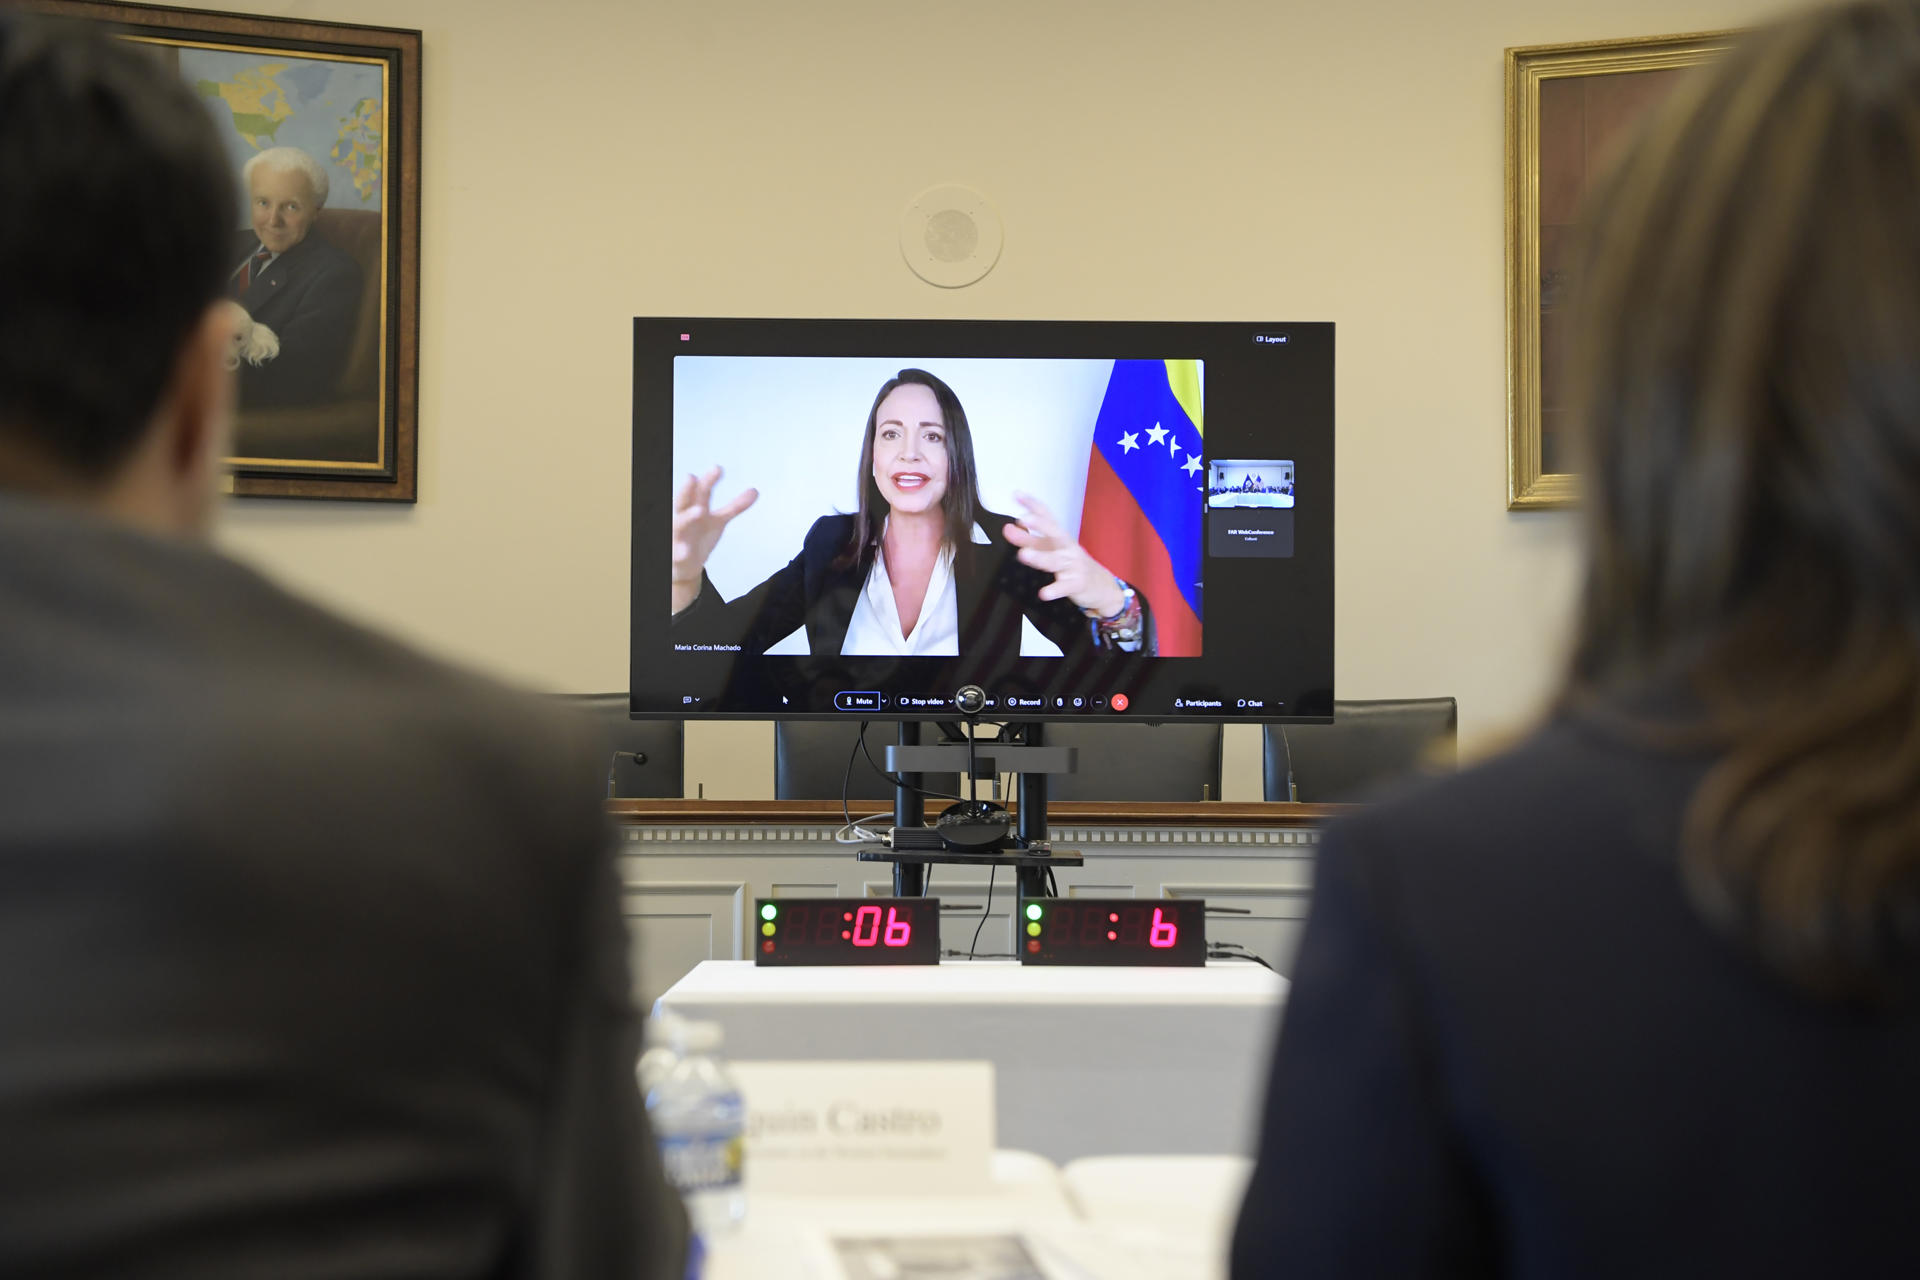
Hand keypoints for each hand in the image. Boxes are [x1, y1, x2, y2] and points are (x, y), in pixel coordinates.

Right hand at [671, 466, 757, 613]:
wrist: (684, 563)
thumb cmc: (698, 536)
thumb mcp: (718, 520)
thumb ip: (734, 506)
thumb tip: (755, 490)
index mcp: (695, 507)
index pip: (702, 490)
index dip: (709, 480)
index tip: (718, 468)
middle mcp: (684, 517)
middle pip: (685, 500)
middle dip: (687, 489)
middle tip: (691, 477)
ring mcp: (679, 534)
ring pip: (679, 523)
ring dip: (688, 516)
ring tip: (699, 511)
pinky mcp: (677, 553)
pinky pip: (677, 552)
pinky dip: (680, 551)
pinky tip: (684, 551)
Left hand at [1002, 491, 1124, 617]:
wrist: (1101, 586)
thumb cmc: (1072, 564)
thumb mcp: (1051, 549)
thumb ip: (1028, 540)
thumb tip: (1008, 529)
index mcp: (1059, 537)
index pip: (1047, 516)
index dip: (1033, 505)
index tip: (1017, 495)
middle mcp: (1066, 547)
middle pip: (1054, 533)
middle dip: (1040, 524)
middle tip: (1023, 519)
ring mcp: (1073, 565)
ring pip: (1055, 560)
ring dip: (1039, 557)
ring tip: (1024, 554)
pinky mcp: (1077, 584)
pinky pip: (1065, 586)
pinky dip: (1054, 589)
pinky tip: (1044, 593)